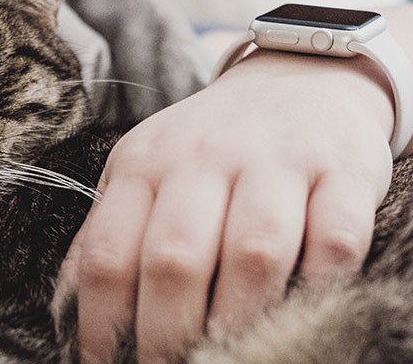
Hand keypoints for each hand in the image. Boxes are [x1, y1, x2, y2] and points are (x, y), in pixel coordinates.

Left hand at [55, 49, 395, 362]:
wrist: (299, 76)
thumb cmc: (211, 143)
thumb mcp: (144, 168)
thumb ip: (109, 230)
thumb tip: (69, 305)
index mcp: (144, 165)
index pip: (108, 253)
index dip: (101, 322)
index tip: (105, 362)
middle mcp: (204, 158)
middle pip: (175, 260)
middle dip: (166, 333)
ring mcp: (276, 161)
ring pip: (254, 253)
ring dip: (241, 320)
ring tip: (229, 355)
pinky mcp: (342, 171)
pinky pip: (334, 240)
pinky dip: (320, 286)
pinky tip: (303, 309)